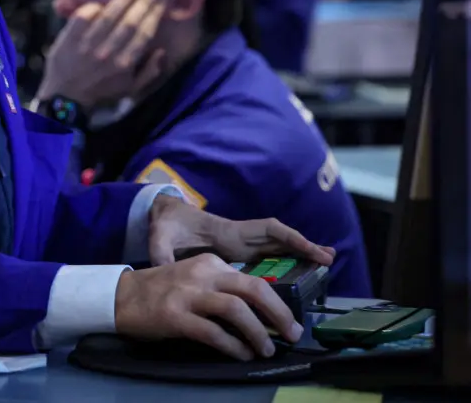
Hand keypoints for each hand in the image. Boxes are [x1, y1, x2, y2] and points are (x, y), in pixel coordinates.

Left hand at [36, 0, 165, 109]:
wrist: (66, 98)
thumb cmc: (101, 92)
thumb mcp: (130, 89)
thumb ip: (149, 72)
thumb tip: (162, 51)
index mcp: (125, 64)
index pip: (144, 33)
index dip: (154, 14)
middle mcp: (108, 53)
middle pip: (129, 21)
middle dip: (143, 1)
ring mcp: (87, 45)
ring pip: (108, 15)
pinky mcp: (69, 39)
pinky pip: (82, 17)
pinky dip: (92, 8)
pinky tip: (101, 1)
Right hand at [114, 253, 304, 360]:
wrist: (122, 295)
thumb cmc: (161, 289)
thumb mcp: (194, 278)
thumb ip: (221, 288)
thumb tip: (258, 313)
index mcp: (210, 262)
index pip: (253, 280)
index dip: (276, 302)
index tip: (286, 321)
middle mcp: (202, 274)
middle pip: (252, 288)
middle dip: (278, 313)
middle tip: (293, 333)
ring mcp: (188, 294)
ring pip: (235, 309)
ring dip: (258, 332)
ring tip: (267, 349)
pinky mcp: (175, 315)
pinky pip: (213, 332)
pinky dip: (233, 346)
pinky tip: (241, 355)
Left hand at [147, 194, 335, 266]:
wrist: (164, 218)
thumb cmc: (165, 226)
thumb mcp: (160, 238)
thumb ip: (161, 253)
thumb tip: (163, 270)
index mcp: (228, 231)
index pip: (266, 230)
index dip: (289, 237)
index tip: (308, 247)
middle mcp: (241, 236)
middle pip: (280, 238)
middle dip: (304, 246)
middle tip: (330, 258)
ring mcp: (242, 243)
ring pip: (278, 246)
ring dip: (300, 254)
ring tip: (327, 263)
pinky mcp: (239, 252)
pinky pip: (268, 255)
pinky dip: (287, 260)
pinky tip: (301, 272)